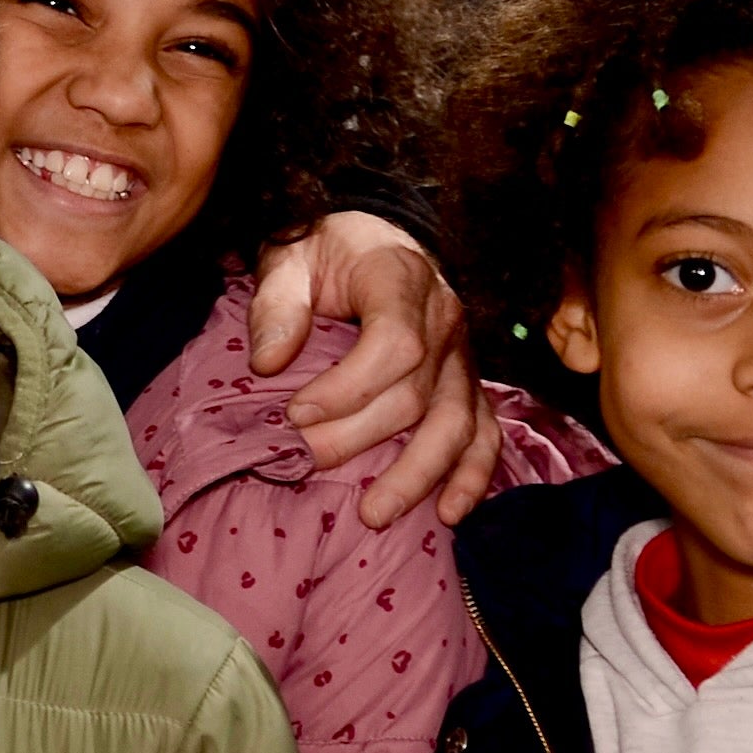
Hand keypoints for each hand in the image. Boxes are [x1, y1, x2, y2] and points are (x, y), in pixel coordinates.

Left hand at [247, 210, 499, 528]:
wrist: (372, 237)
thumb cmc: (323, 252)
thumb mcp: (288, 259)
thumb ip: (277, 306)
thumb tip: (268, 364)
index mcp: (401, 279)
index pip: (395, 344)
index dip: (348, 388)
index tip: (297, 414)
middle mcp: (444, 318)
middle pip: (415, 394)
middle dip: (359, 438)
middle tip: (306, 461)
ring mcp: (462, 355)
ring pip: (456, 424)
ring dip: (417, 474)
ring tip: (375, 515)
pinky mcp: (467, 383)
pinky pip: (484, 432)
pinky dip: (472, 475)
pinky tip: (449, 513)